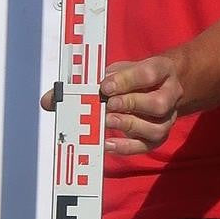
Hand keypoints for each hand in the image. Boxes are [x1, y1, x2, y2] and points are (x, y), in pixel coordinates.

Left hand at [40, 53, 183, 152]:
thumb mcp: (113, 71)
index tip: (105, 86)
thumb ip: (86, 81)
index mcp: (161, 70)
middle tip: (107, 106)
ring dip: (128, 127)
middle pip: (157, 104)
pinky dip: (125, 148)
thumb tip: (49, 100)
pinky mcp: (158, 137)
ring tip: (106, 123)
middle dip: (130, 105)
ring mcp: (166, 119)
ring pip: (155, 128)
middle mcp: (170, 95)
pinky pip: (146, 147)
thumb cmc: (130, 78)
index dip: (127, 80)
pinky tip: (106, 144)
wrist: (161, 86)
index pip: (149, 73)